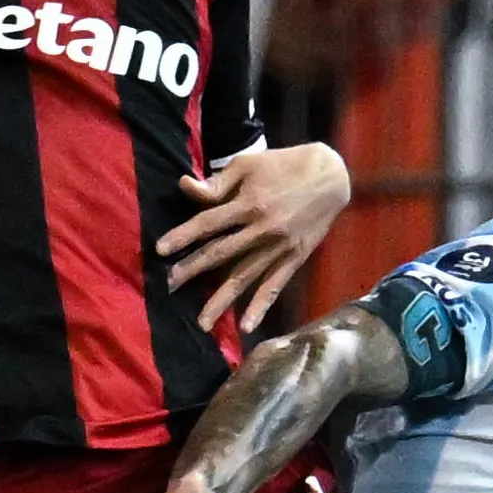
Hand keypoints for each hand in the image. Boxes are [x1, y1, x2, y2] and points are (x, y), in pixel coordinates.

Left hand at [160, 142, 349, 332]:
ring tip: (202, 323)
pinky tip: (247, 327)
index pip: (208, 223)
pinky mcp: (293, 259)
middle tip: (169, 287)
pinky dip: (260, 307)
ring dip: (222, 301)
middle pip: (221, 254)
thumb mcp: (249, 164)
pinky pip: (274, 286)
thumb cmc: (284, 165)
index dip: (183, 236)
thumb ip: (218, 182)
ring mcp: (278, 248)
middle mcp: (262, 229)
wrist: (331, 176)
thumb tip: (186, 186)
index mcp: (249, 203)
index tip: (160, 249)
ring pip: (244, 277)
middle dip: (193, 270)